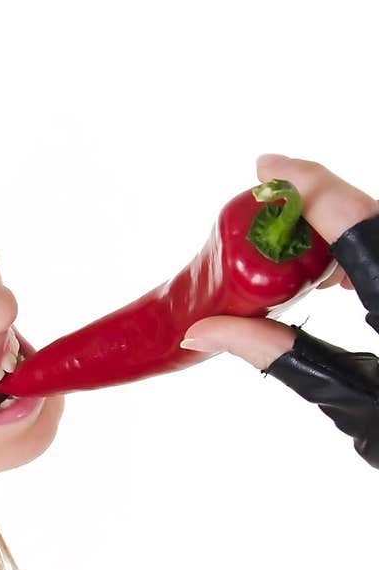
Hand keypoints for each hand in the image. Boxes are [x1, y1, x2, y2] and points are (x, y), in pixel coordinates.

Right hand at [182, 154, 378, 468]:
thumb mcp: (351, 401)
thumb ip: (283, 358)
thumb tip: (207, 331)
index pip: (354, 217)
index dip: (306, 183)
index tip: (265, 167)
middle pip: (372, 214)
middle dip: (317, 206)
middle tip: (266, 219)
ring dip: (342, 231)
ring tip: (298, 258)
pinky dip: (365, 251)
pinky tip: (342, 278)